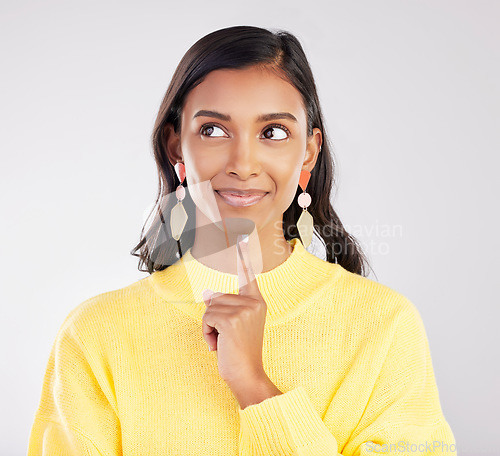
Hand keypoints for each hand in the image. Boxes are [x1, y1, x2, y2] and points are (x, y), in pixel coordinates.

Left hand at [202, 234, 266, 383]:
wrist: (247, 375)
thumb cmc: (240, 351)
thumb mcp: (235, 325)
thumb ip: (225, 307)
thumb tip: (208, 293)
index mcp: (257, 301)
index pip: (248, 274)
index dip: (243, 255)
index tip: (242, 236)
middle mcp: (253, 302)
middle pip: (217, 296)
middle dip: (213, 318)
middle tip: (226, 337)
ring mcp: (244, 310)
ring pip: (210, 307)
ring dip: (209, 327)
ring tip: (223, 342)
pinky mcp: (231, 319)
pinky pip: (207, 317)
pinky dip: (207, 333)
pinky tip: (218, 345)